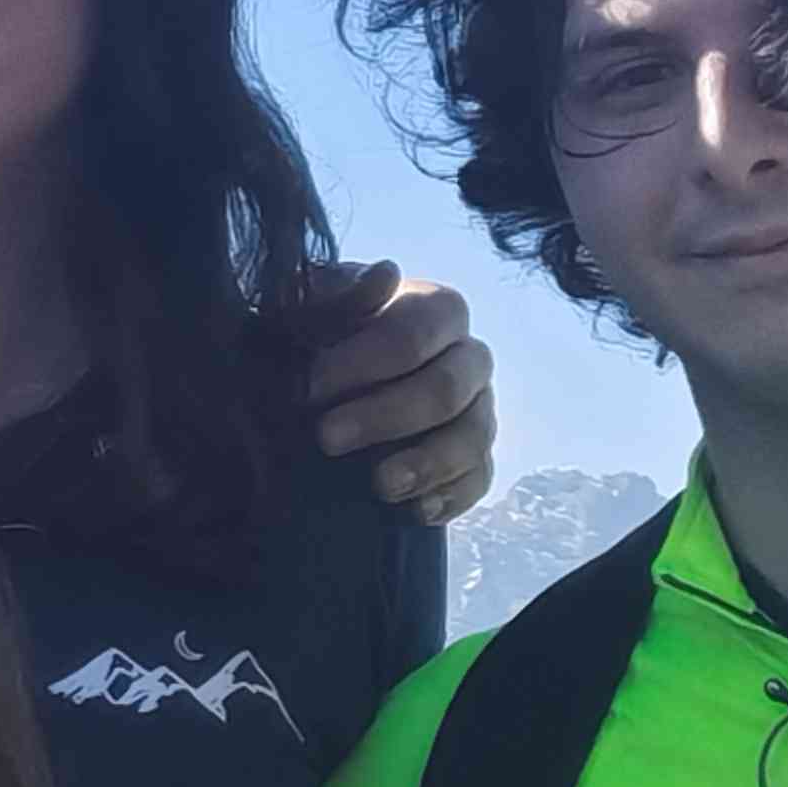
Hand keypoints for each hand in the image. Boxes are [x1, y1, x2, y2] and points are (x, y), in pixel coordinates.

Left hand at [283, 258, 494, 520]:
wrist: (322, 388)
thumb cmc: (314, 338)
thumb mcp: (307, 312)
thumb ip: (335, 296)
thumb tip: (386, 275)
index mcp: (434, 308)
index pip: (413, 334)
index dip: (361, 363)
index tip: (307, 388)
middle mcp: (468, 355)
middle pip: (446, 388)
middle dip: (384, 416)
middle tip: (325, 438)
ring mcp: (479, 408)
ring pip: (473, 437)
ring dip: (426, 463)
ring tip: (379, 485)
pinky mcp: (476, 457)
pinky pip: (480, 480)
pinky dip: (451, 498)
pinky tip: (415, 511)